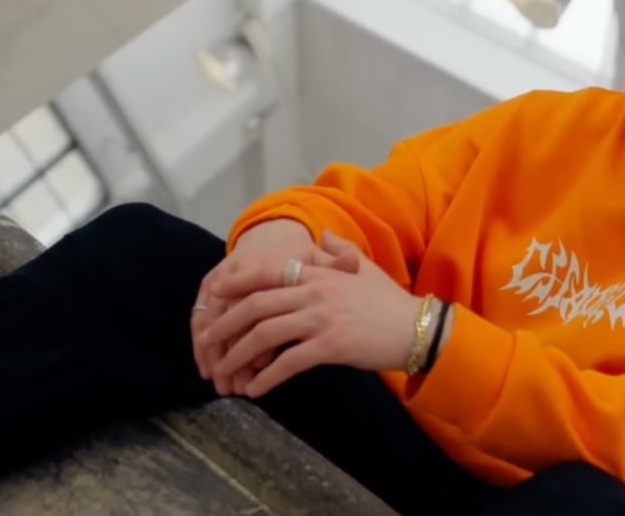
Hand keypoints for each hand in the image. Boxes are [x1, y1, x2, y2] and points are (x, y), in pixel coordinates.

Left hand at [200, 232, 422, 398]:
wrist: (419, 328)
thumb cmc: (390, 302)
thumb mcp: (365, 268)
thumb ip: (340, 251)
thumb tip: (323, 235)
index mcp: (319, 272)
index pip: (265, 272)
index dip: (235, 284)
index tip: (214, 296)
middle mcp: (315, 291)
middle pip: (255, 304)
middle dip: (224, 324)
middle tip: (205, 341)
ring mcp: (322, 318)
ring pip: (265, 333)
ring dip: (238, 354)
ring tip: (223, 370)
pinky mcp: (331, 345)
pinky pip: (289, 362)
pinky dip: (267, 377)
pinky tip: (255, 390)